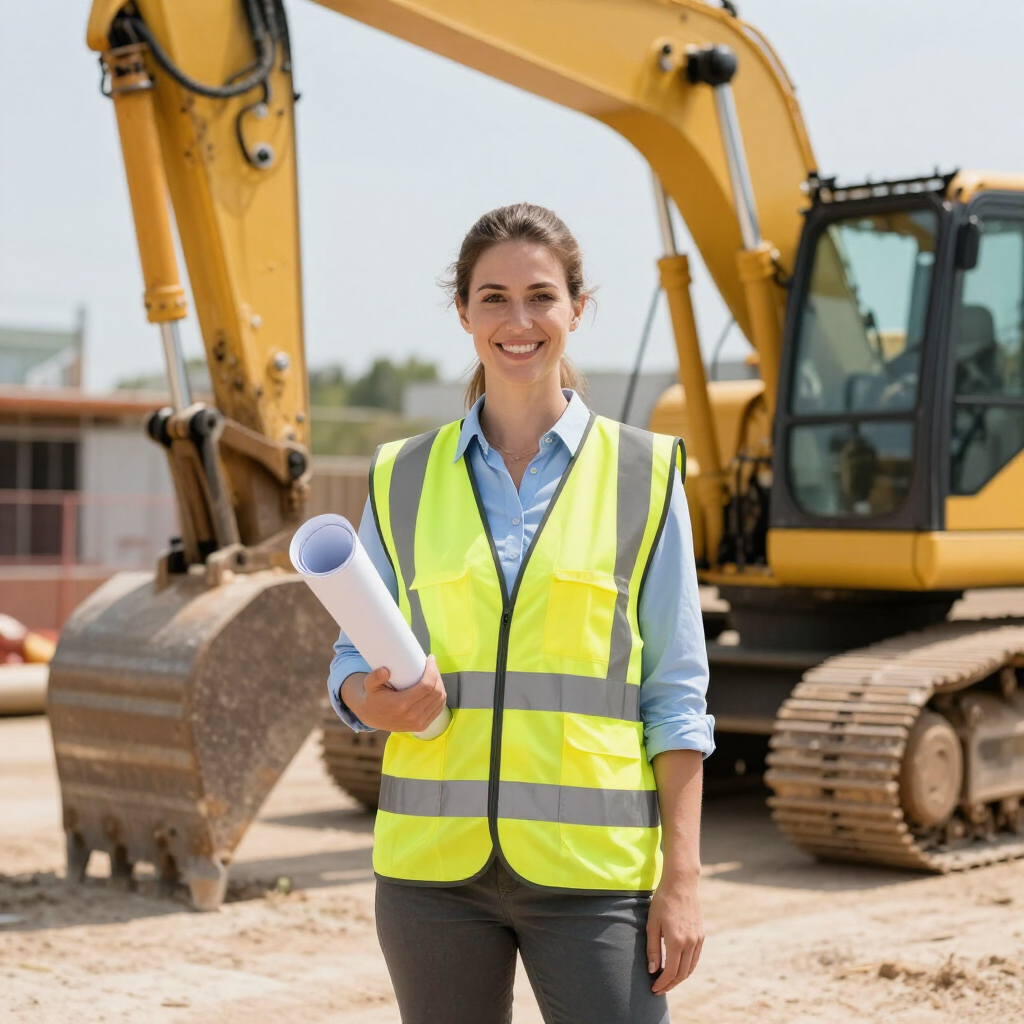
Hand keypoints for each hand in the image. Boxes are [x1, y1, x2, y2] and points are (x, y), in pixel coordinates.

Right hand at [341, 655, 446, 733]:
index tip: (430, 659)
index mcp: (401, 704)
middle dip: (437, 675)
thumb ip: (375, 677)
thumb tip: (386, 670)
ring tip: (434, 674)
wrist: (372, 718)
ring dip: (440, 684)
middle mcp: (413, 715)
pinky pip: (438, 709)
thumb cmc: (373, 698)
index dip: (432, 671)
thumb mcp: (369, 685)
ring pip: (440, 700)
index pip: (427, 686)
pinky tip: (437, 687)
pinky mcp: (422, 726)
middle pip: (436, 692)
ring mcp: (419, 722)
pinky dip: (440, 696)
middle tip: (432, 664)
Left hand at [647, 869, 703, 993]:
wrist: (681, 883)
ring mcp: (698, 939)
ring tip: (667, 981)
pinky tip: (678, 967)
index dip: (662, 983)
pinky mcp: (701, 935)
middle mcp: (690, 943)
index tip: (653, 989)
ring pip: (690, 968)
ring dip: (679, 978)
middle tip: (659, 989)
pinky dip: (687, 967)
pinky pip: (695, 958)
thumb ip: (652, 948)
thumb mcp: (652, 923)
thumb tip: (652, 970)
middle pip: (682, 974)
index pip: (670, 971)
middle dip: (670, 984)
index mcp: (676, 941)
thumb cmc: (662, 901)